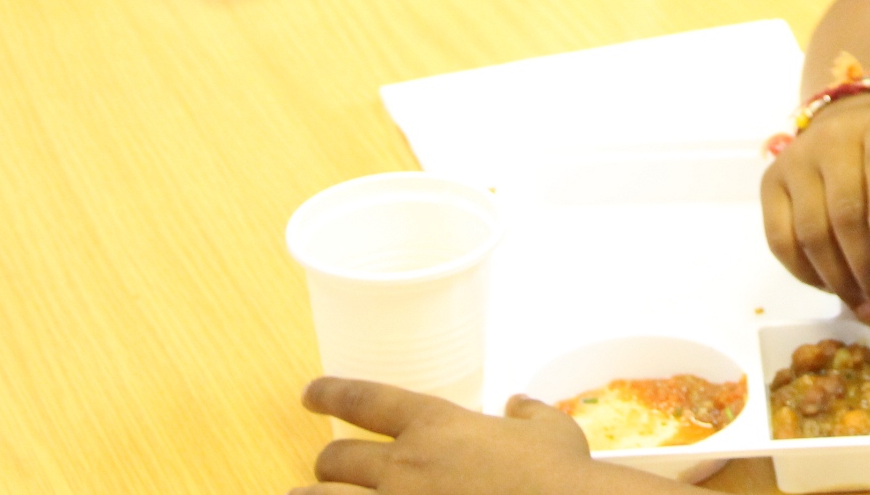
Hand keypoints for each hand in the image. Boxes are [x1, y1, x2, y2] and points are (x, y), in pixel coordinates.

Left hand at [294, 379, 595, 494]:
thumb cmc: (559, 477)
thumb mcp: (552, 430)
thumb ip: (530, 414)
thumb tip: (520, 405)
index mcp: (436, 426)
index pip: (366, 399)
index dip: (331, 391)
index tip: (310, 392)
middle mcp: (404, 466)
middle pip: (336, 457)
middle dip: (327, 462)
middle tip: (327, 463)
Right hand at [760, 93, 869, 318]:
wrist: (849, 118)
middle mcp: (831, 142)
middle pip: (843, 212)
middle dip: (865, 267)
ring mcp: (794, 162)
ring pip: (808, 232)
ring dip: (837, 279)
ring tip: (864, 304)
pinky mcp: (770, 183)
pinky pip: (779, 240)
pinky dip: (804, 273)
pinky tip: (831, 285)